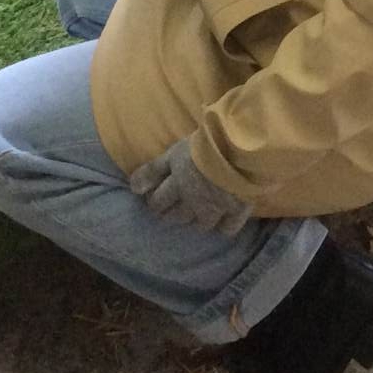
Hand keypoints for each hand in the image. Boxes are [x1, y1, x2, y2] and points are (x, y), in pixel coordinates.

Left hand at [130, 137, 251, 235]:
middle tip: (173, 208)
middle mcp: (193, 202)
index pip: (158, 202)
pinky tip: (224, 220)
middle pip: (177, 216)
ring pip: (201, 225)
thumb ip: (153, 169)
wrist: (240, 149)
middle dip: (172, 213)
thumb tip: (132, 189)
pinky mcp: (236, 211)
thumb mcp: (175, 152)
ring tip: (199, 213)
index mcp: (177, 185)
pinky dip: (224, 226)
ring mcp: (215, 209)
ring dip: (197, 220)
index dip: (155, 201)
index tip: (154, 198)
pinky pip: (227, 229)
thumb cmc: (206, 143)